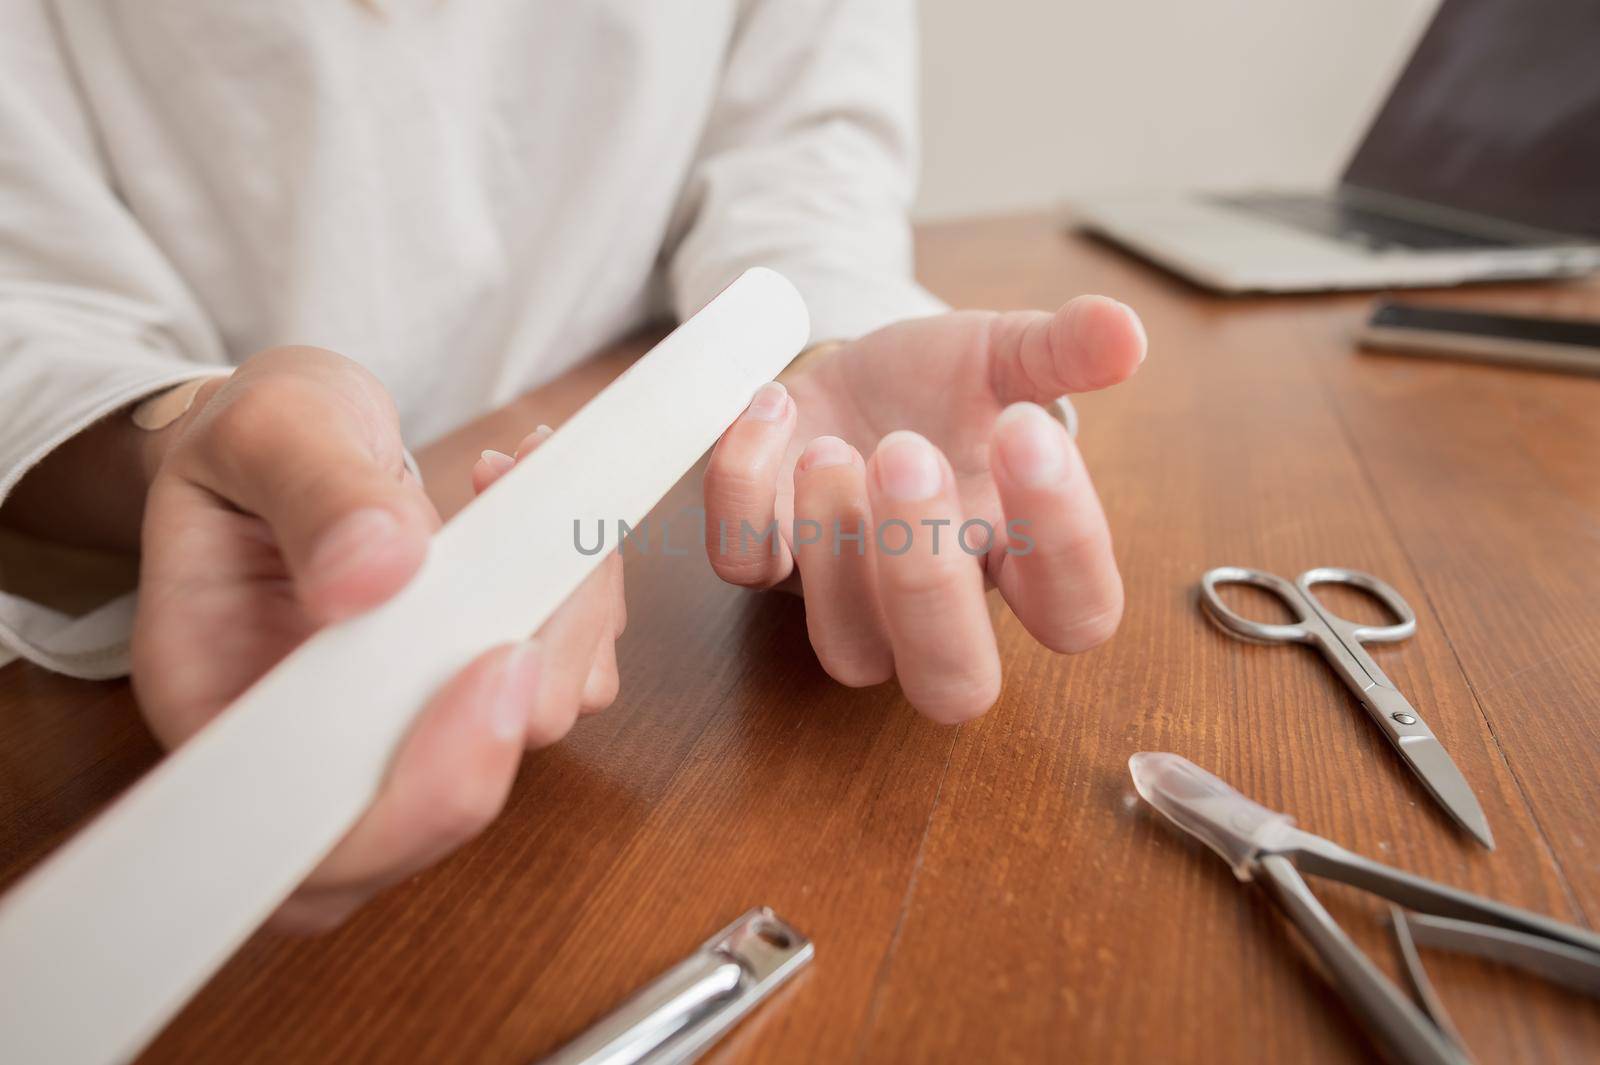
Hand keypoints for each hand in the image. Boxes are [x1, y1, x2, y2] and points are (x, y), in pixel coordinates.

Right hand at [130, 347, 621, 931]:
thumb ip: (313, 494)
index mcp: (222, 716)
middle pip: (442, 808)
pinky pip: (565, 678)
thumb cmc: (261, 440)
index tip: (494, 667)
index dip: (418, 798)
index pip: (315, 847)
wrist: (300, 434)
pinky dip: (579, 594)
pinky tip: (540, 508)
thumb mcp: (265, 428)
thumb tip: (377, 571)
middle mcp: (317, 755)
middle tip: (544, 548)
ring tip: (519, 484)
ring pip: (526, 731)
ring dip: (565, 613)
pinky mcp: (478, 688)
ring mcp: (407, 730)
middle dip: (525, 682)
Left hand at [703, 296, 1144, 721]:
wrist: (848, 370)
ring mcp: (845, 599)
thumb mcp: (1005, 355)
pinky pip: (742, 566)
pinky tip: (774, 408)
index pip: (1077, 614)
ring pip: (846, 652)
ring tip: (833, 445)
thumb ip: (1063, 350)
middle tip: (908, 455)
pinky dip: (745, 489)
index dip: (1062, 541)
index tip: (1022, 430)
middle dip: (929, 583)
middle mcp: (936, 606)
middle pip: (954, 685)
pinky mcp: (764, 561)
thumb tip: (1128, 332)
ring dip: (835, 549)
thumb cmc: (942, 385)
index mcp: (1019, 560)